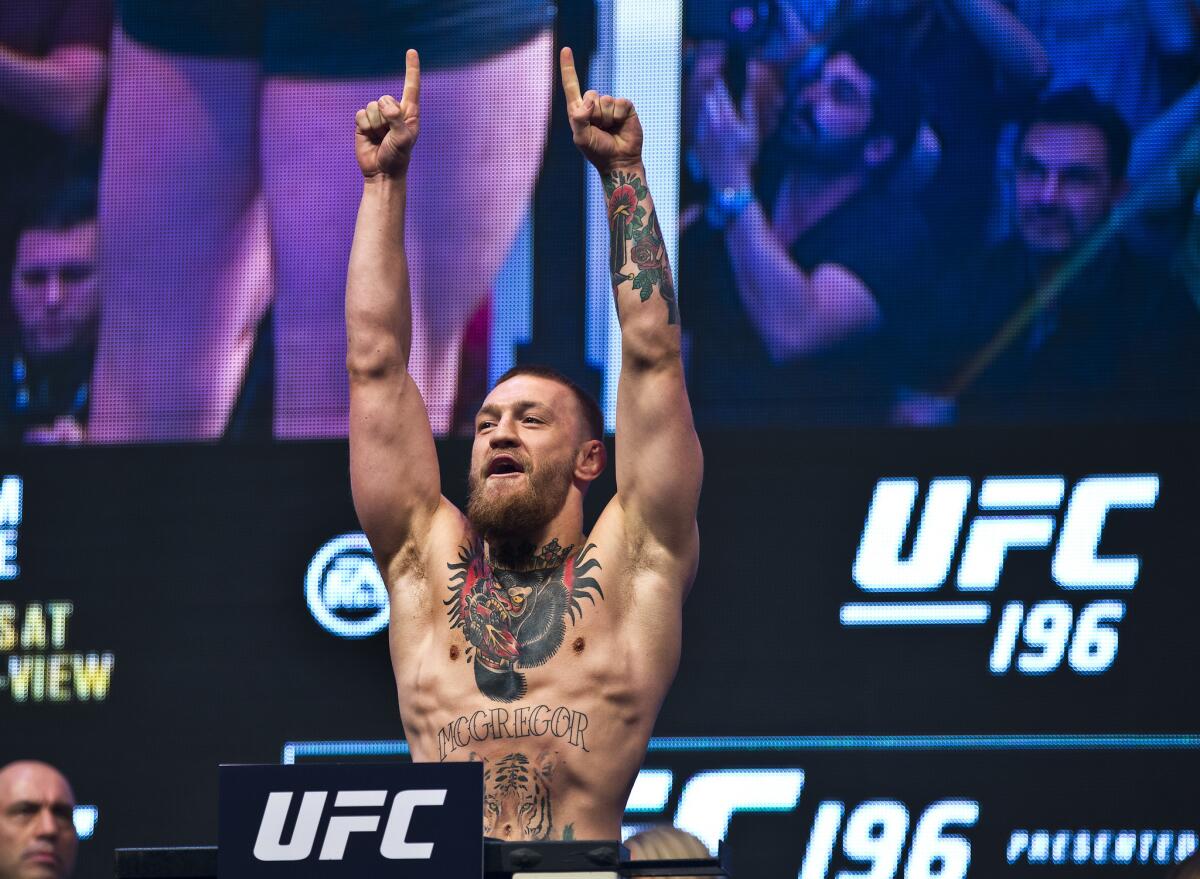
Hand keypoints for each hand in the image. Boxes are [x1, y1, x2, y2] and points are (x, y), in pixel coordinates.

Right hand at [355, 49, 419, 177]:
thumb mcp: (403, 139)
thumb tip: (385, 105)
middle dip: (385, 116)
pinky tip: (370, 137)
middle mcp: (394, 111)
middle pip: (385, 98)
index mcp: (409, 113)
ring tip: (380, 138)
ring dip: (375, 124)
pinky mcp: (364, 122)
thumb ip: (397, 120)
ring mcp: (378, 116)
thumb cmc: (397, 157)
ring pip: (372, 106)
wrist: (381, 172)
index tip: (411, 51)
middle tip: (389, 135)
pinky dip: (364, 126)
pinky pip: (360, 114)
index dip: (411, 69)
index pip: (411, 87)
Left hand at [560, 47, 642, 170]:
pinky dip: (618, 116)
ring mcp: (610, 105)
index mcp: (579, 110)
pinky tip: (620, 125)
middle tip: (599, 130)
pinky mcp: (625, 107)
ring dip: (606, 118)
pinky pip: (619, 103)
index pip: (571, 85)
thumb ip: (579, 118)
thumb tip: (590, 100)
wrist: (619, 161)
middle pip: (591, 94)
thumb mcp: (581, 138)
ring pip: (605, 100)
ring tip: (610, 129)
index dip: (568, 67)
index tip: (565, 49)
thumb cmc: (598, 152)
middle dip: (594, 114)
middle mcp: (594, 105)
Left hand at [694, 74, 758, 191]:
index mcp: (727, 118)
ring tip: (714, 105)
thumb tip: (748, 90)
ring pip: (702, 110)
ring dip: (708, 105)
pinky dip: (704, 119)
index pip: (720, 92)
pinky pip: (698, 124)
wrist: (729, 178)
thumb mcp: (752, 131)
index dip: (720, 83)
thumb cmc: (745, 155)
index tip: (721, 77)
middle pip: (708, 99)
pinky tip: (710, 121)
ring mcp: (703, 132)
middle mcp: (712, 123)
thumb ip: (749, 108)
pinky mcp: (697, 142)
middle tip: (717, 89)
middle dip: (713, 92)